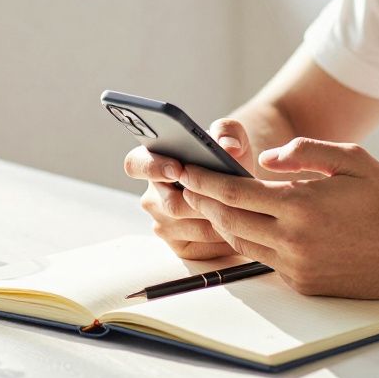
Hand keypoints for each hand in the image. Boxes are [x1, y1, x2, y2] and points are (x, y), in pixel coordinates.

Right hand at [123, 118, 256, 259]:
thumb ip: (228, 131)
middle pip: (171, 204)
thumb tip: (228, 146)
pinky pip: (203, 246)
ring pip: (191, 226)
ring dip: (219, 218)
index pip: (136, 164)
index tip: (177, 168)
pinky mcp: (180, 246)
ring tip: (242, 207)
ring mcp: (163, 224)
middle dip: (204, 200)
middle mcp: (152, 196)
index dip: (153, 167)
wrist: (238, 188)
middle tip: (228, 193)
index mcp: (153, 162)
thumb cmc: (226, 159)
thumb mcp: (229, 137)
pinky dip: (224, 236)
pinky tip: (239, 225)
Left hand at [179, 138, 378, 298]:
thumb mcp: (351, 159)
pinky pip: (264, 260)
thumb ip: (304, 151)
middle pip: (229, 220)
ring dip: (221, 222)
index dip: (205, 180)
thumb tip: (263, 159)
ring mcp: (297, 266)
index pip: (235, 192)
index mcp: (301, 204)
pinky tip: (245, 226)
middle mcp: (293, 239)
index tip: (185, 169)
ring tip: (209, 203)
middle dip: (204, 201)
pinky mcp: (304, 283)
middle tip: (186, 185)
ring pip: (241, 243)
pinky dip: (250, 241)